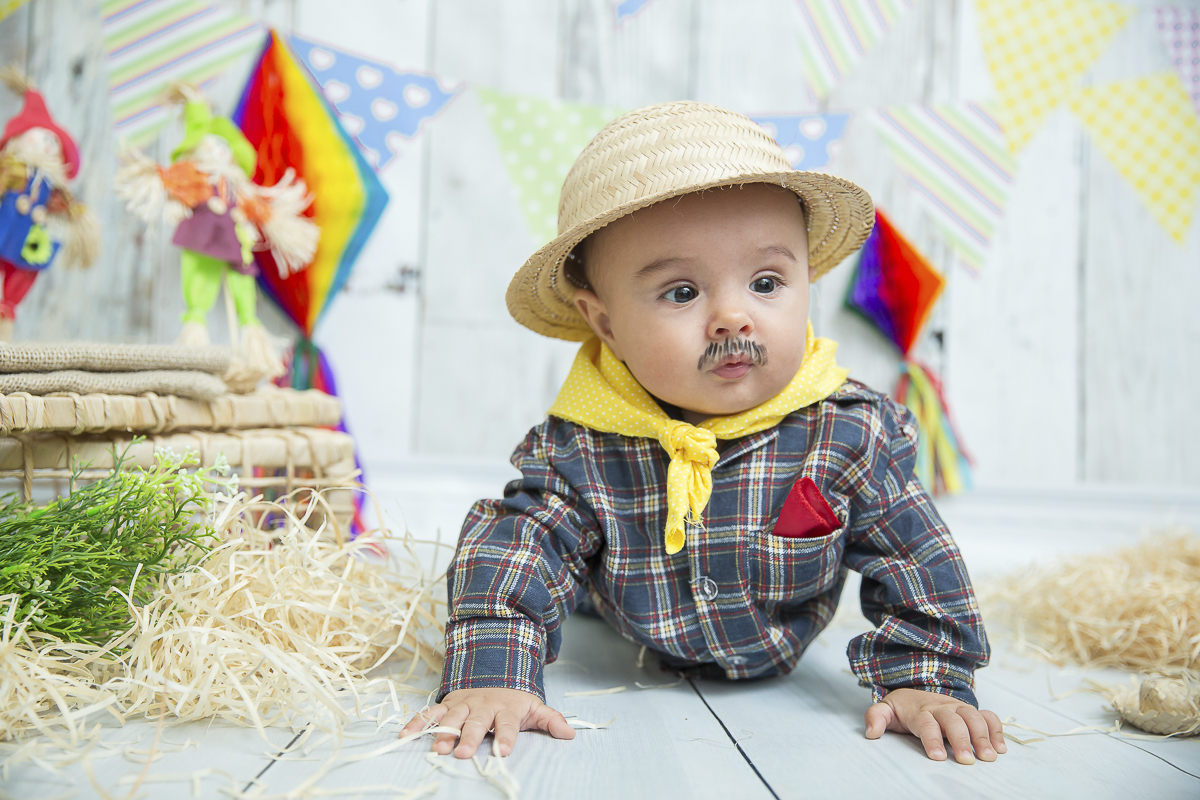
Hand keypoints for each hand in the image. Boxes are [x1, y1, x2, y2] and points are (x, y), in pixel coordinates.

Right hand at [399, 687, 575, 757]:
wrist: (495, 669)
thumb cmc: (514, 698)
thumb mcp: (534, 706)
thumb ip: (550, 720)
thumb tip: (570, 733)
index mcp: (506, 708)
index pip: (507, 724)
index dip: (506, 737)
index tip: (503, 751)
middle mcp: (483, 705)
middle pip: (476, 722)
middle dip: (470, 737)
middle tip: (464, 752)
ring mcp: (463, 703)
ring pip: (452, 717)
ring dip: (444, 732)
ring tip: (438, 747)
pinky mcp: (447, 703)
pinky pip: (430, 712)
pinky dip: (418, 722)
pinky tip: (406, 734)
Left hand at [864, 688, 1005, 763]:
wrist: (916, 692)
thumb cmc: (903, 708)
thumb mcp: (885, 710)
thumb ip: (876, 718)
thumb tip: (871, 733)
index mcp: (921, 709)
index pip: (927, 723)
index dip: (933, 739)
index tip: (938, 757)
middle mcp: (943, 707)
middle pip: (954, 721)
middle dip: (962, 740)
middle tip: (966, 761)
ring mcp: (959, 708)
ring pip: (974, 717)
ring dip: (983, 736)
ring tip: (988, 757)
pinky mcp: (971, 712)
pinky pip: (988, 716)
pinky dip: (997, 730)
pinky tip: (1001, 748)